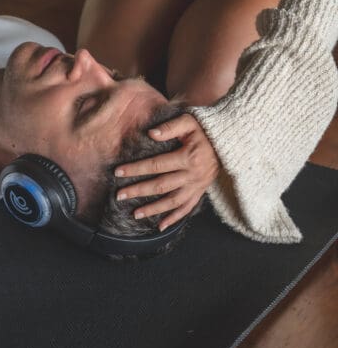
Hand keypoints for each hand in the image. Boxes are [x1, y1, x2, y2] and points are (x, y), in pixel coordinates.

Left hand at [114, 113, 219, 230]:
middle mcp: (193, 175)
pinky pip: (187, 208)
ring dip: (153, 209)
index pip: (156, 165)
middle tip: (119, 195)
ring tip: (135, 214)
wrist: (229, 140)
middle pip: (161, 186)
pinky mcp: (201, 191)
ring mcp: (198, 186)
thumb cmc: (205, 128)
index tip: (118, 172)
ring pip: (172, 201)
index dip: (136, 169)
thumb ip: (171, 127)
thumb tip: (151, 133)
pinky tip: (160, 226)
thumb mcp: (190, 121)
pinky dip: (174, 218)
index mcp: (188, 157)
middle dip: (138, 191)